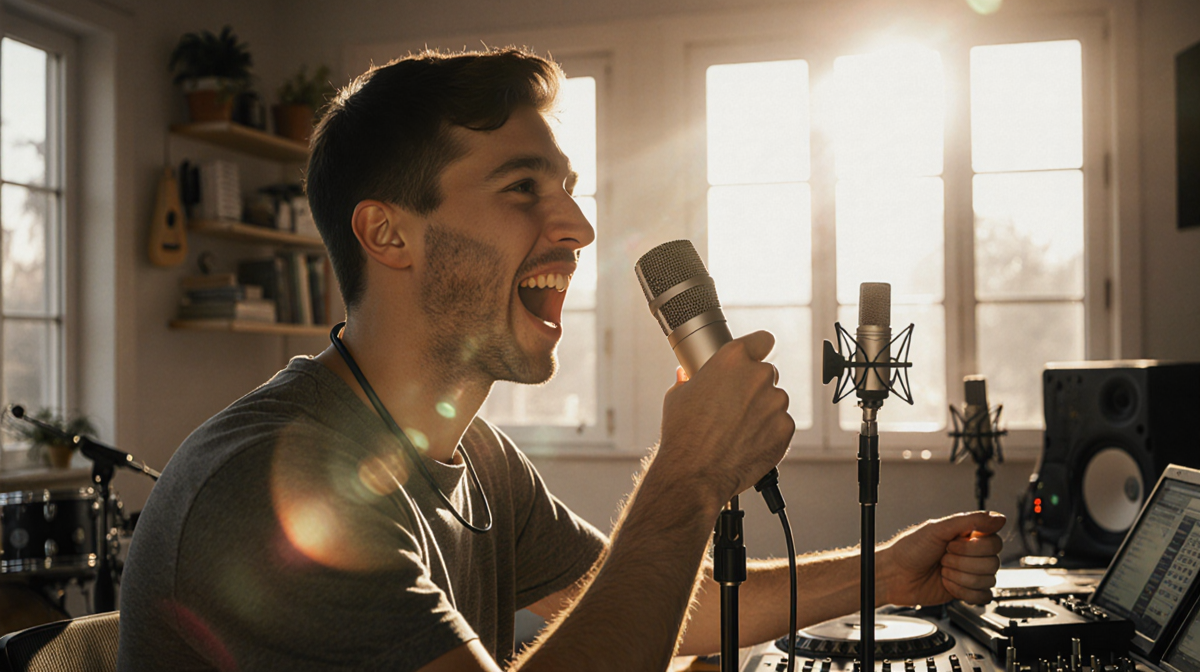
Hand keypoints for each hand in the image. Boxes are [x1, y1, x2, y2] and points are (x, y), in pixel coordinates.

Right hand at [656, 331, 793, 504]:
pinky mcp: (785, 428)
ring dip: (762, 410)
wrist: (695, 473)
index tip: (755, 358)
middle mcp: (758, 375)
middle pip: (767, 373)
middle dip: (754, 386)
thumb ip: (690, 378)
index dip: (759, 349)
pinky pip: (781, 424)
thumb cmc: (683, 434)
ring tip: (738, 430)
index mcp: (732, 358)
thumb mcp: (678, 396)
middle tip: (734, 406)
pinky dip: (769, 432)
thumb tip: (687, 373)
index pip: (763, 340)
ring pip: (775, 400)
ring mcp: (775, 402)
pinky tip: (747, 442)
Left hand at [879, 511, 1004, 605]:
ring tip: (942, 571)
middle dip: (962, 563)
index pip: (994, 542)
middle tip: (943, 558)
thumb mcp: (937, 528)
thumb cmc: (909, 550)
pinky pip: (983, 597)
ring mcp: (969, 573)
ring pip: (988, 580)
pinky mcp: (965, 592)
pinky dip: (964, 592)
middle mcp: (971, 554)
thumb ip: (970, 521)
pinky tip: (948, 584)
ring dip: (960, 577)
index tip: (952, 544)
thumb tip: (999, 517)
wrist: (894, 576)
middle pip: (993, 563)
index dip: (973, 547)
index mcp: (967, 535)